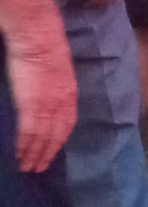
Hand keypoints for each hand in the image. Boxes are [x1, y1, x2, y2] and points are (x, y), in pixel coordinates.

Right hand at [7, 30, 75, 171]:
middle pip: (55, 136)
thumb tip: (45, 94)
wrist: (39, 38)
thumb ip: (53, 86)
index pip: (66, 125)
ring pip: (41, 138)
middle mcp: (61, 104)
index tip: (52, 151)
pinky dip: (24, 146)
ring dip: (34, 154)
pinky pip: (29, 132)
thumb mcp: (56, 71)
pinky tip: (19, 155)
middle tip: (39, 168)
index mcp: (68, 96)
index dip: (58, 140)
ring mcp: (47, 106)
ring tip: (28, 167)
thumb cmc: (44, 48)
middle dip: (47, 153)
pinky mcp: (31, 105)